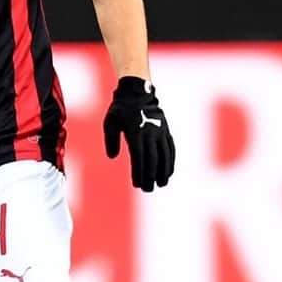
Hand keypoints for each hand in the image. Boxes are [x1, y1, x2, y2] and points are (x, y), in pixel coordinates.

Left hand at [103, 76, 174, 191]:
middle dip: (150, 176)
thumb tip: (112, 157)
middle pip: (152, 159)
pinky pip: (170, 147)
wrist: (137, 91)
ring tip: (161, 184)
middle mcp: (150, 133)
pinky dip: (171, 160)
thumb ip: (110, 140)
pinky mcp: (166, 130)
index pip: (139, 157)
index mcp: (135, 132)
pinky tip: (169, 171)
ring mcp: (160, 131)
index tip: (137, 184)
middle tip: (148, 189)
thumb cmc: (120, 109)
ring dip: (164, 171)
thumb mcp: (110, 122)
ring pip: (164, 154)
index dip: (139, 172)